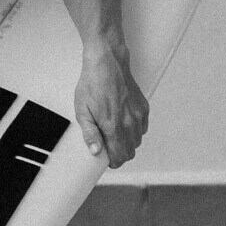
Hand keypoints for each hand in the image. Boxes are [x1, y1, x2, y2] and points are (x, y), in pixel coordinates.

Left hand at [74, 45, 148, 168]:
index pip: (119, 156)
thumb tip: (95, 151)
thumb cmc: (92, 84)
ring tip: (114, 133)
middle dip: (119, 153)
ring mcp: (138, 115)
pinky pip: (142, 128)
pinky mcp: (144, 108)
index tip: (106, 159)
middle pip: (130, 152)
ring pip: (137, 141)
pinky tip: (123, 123)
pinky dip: (134, 131)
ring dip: (127, 142)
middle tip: (108, 146)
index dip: (112, 162)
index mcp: (112, 126)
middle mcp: (129, 123)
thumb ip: (90, 133)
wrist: (107, 64)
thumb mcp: (82, 110)